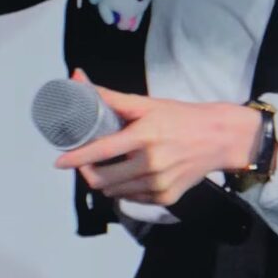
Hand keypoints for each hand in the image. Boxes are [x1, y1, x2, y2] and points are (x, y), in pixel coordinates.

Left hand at [55, 76, 261, 206]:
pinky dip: (126, 189)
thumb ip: (110, 97)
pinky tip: (133, 174)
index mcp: (144, 136)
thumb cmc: (181, 117)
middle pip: (101, 179)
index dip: (76, 158)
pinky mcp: (166, 197)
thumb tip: (77, 79)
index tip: (59, 162)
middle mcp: (151, 163)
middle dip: (87, 172)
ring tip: (112, 166)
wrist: (219, 138)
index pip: (101, 151)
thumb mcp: (147, 104)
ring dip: (106, 181)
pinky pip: (132, 198)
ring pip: (114, 191)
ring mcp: (159, 183)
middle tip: (87, 162)